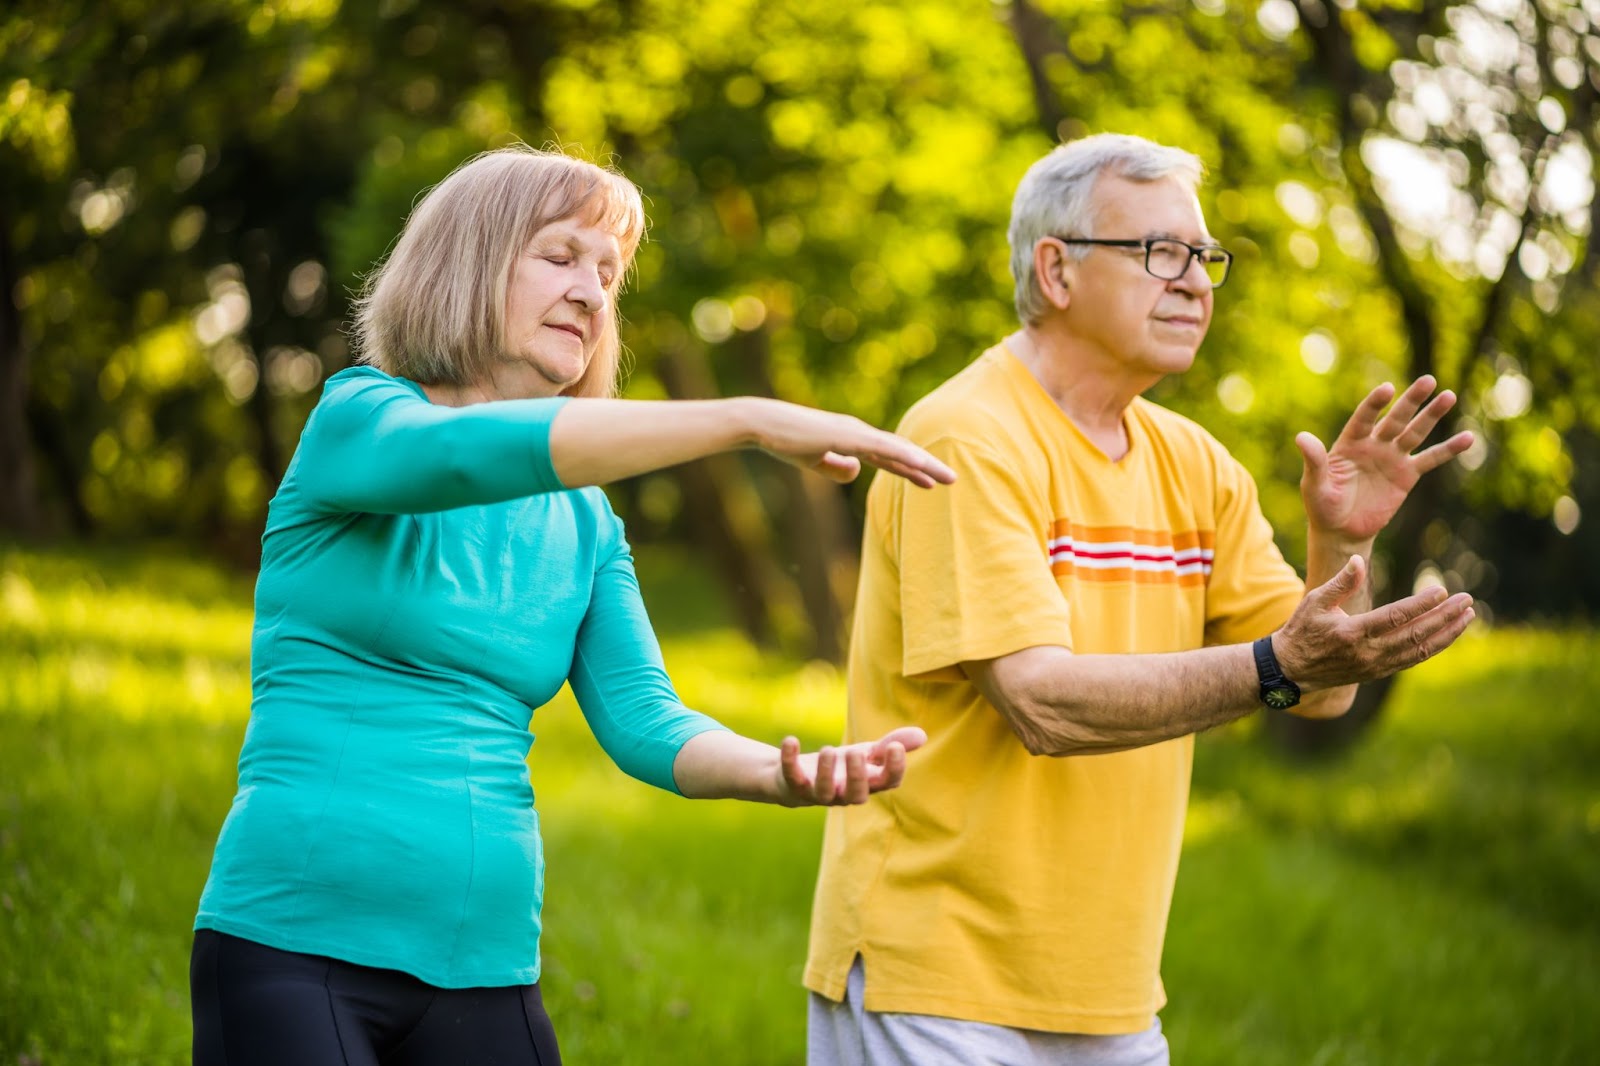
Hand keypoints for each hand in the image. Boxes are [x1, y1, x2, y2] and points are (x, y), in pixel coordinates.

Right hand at [742, 398, 955, 488]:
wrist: (764, 424)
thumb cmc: (785, 440)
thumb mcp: (815, 460)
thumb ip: (836, 467)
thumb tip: (856, 472)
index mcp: (852, 438)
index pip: (889, 456)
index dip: (911, 469)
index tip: (931, 482)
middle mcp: (859, 432)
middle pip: (901, 450)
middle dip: (927, 466)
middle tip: (952, 479)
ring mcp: (855, 432)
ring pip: (898, 449)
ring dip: (925, 463)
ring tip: (948, 478)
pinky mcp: (848, 436)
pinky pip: (883, 448)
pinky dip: (905, 456)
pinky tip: (923, 464)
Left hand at [774, 727, 927, 806]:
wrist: (796, 776)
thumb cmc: (839, 767)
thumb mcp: (865, 753)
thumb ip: (889, 746)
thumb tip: (923, 734)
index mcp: (866, 784)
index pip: (887, 783)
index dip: (894, 769)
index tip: (895, 747)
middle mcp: (844, 794)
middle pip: (856, 796)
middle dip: (858, 776)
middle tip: (856, 752)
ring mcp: (818, 793)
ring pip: (824, 793)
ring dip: (827, 772)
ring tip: (829, 749)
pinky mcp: (793, 786)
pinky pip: (791, 777)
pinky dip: (789, 759)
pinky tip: (791, 740)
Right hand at [1273, 554, 1474, 703]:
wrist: (1291, 670)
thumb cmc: (1301, 630)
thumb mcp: (1314, 601)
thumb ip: (1340, 582)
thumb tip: (1358, 561)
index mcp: (1352, 632)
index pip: (1395, 617)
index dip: (1421, 605)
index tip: (1442, 591)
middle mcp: (1368, 652)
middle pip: (1415, 634)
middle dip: (1445, 617)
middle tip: (1467, 601)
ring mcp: (1375, 665)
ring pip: (1420, 650)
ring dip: (1447, 633)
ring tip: (1468, 616)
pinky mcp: (1378, 672)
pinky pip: (1413, 660)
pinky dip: (1434, 646)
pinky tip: (1448, 633)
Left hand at [1298, 376, 1474, 541]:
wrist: (1341, 530)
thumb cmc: (1322, 506)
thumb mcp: (1315, 485)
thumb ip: (1313, 461)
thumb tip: (1301, 436)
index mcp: (1349, 443)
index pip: (1363, 418)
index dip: (1374, 404)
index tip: (1387, 389)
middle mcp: (1373, 444)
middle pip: (1395, 418)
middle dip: (1411, 401)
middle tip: (1428, 380)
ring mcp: (1392, 458)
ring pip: (1415, 432)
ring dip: (1432, 415)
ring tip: (1449, 396)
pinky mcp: (1407, 475)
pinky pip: (1430, 459)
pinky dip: (1448, 449)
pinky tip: (1468, 438)